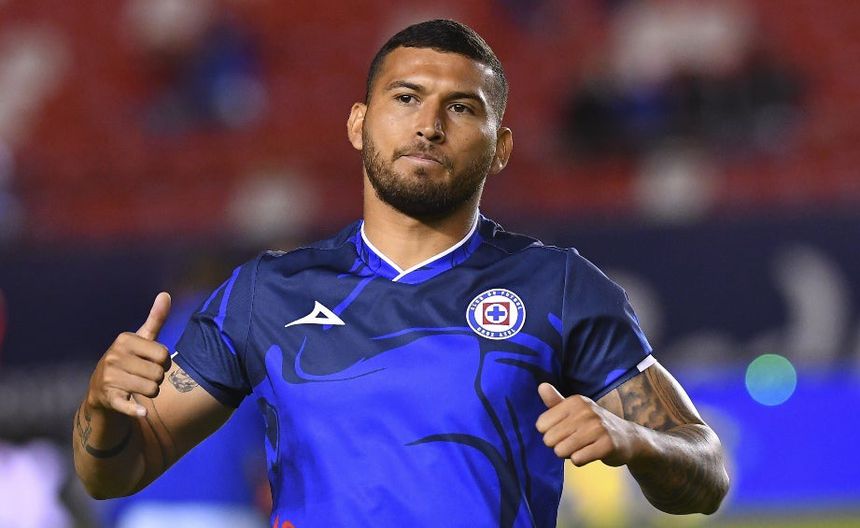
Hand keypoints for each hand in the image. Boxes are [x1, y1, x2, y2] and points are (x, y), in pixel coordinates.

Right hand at [85, 292, 171, 417]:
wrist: (100, 394)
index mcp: (124, 340)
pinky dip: (135, 410)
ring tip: (137, 387)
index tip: (151, 362)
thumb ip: (155, 319)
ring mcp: (108, 378)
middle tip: (143, 377)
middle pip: (159, 373)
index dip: (163, 362)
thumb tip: (166, 294)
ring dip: (150, 392)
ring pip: (152, 389)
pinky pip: (128, 404)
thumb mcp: (140, 340)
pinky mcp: (108, 398)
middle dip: (157, 379)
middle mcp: (113, 356)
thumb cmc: (128, 362)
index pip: (164, 354)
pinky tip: (141, 413)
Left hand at [535, 382, 638, 466]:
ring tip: (582, 447)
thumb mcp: (575, 409)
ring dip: (569, 454)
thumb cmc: (594, 424)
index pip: (541, 424)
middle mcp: (586, 411)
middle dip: (558, 445)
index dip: (549, 433)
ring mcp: (598, 428)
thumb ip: (555, 401)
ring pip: (561, 450)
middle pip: (549, 440)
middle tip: (574, 441)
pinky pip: (577, 459)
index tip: (564, 431)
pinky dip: (580, 460)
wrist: (627, 438)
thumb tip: (541, 386)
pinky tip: (590, 453)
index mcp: (575, 401)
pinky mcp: (607, 445)